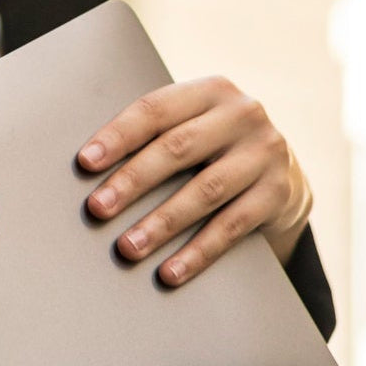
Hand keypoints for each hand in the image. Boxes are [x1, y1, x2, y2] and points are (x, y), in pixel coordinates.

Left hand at [78, 77, 312, 283]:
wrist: (280, 175)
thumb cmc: (210, 151)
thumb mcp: (190, 129)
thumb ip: (151, 139)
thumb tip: (86, 173)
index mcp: (209, 92)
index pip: (156, 109)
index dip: (119, 136)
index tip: (85, 162)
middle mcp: (242, 115)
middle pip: (178, 148)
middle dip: (133, 181)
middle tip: (97, 209)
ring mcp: (265, 153)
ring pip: (205, 191)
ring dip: (161, 223)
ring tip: (127, 248)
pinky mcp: (278, 193)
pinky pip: (232, 226)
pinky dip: (198, 253)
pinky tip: (169, 273)